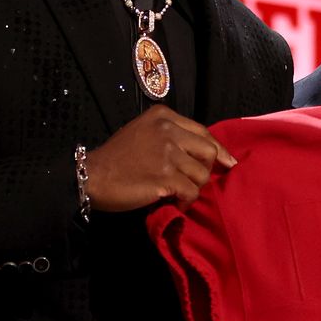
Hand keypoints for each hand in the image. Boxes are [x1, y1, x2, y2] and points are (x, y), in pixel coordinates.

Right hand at [84, 105, 237, 210]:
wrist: (94, 175)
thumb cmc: (116, 157)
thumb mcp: (143, 132)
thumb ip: (169, 135)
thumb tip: (200, 153)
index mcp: (163, 116)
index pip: (203, 131)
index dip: (218, 149)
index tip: (227, 163)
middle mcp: (167, 130)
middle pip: (208, 151)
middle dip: (206, 170)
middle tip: (193, 182)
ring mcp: (167, 153)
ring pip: (202, 174)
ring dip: (193, 188)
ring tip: (178, 194)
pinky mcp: (165, 177)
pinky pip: (191, 192)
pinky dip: (186, 202)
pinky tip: (174, 204)